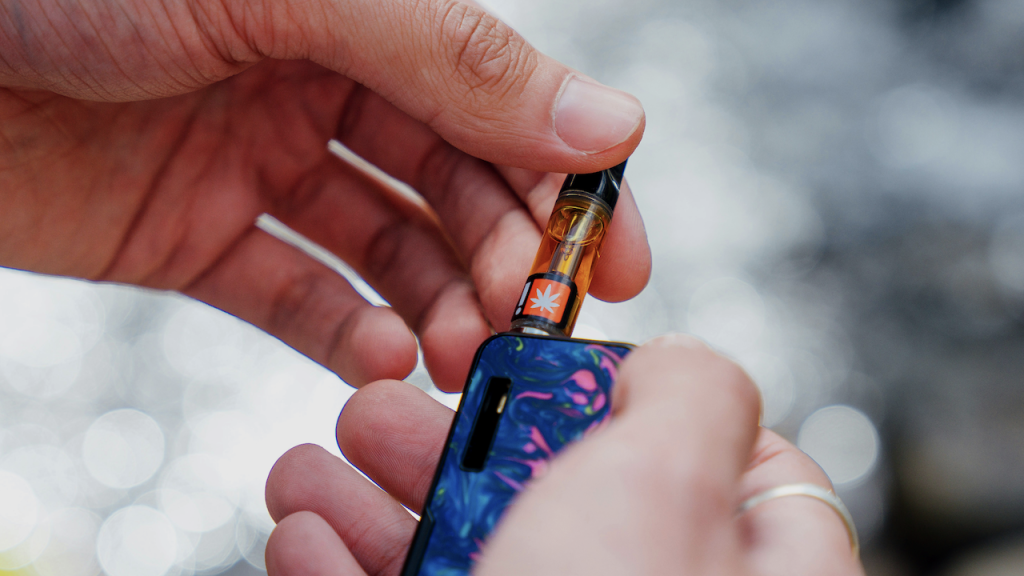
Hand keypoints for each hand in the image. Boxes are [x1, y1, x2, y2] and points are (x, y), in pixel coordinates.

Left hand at [0, 0, 649, 389]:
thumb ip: (449, 60)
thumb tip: (608, 121)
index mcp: (361, 13)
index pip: (496, 103)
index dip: (561, 181)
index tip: (609, 255)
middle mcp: (318, 83)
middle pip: (448, 184)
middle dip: (500, 256)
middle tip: (530, 322)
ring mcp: (259, 161)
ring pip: (383, 247)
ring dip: (437, 304)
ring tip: (460, 355)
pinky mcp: (196, 233)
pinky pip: (291, 291)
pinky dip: (343, 331)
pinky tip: (384, 358)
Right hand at [263, 335, 864, 574]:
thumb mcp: (669, 485)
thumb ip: (694, 395)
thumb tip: (671, 362)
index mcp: (747, 575)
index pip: (725, 469)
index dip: (634, 405)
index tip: (550, 378)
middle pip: (556, 501)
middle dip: (449, 444)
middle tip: (383, 408)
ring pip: (465, 558)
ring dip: (371, 502)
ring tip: (313, 463)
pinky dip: (343, 572)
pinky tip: (305, 535)